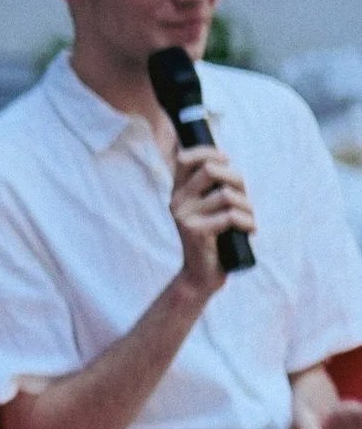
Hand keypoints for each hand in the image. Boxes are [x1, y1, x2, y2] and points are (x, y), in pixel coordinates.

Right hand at [170, 145, 256, 294]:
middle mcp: (177, 201)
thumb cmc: (213, 239)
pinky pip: (230, 216)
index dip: (208, 152)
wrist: (200, 276)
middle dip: (237, 180)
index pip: (185, 158)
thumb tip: (225, 161)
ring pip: (226, 195)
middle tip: (245, 197)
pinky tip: (250, 230)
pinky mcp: (196, 232)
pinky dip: (247, 222)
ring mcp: (185, 217)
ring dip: (247, 207)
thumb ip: (212, 188)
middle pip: (211, 170)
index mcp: (178, 192)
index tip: (226, 160)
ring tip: (249, 219)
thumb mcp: (209, 209)